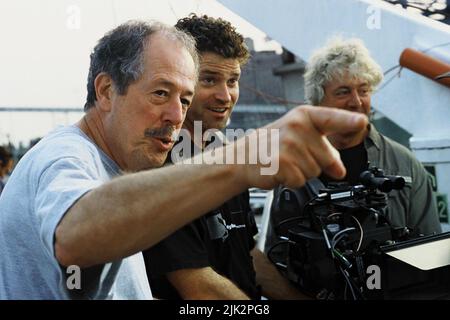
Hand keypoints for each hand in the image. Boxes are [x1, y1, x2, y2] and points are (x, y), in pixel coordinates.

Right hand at [235, 105, 367, 188]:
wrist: (242, 158)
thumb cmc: (269, 145)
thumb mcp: (297, 138)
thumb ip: (323, 150)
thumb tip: (340, 171)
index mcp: (304, 116)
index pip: (332, 118)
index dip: (349, 121)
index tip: (362, 122)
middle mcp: (297, 127)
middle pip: (327, 157)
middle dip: (316, 163)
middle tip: (294, 157)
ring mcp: (289, 144)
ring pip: (314, 171)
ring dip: (301, 173)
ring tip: (285, 163)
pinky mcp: (281, 162)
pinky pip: (300, 181)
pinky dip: (291, 181)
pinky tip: (279, 171)